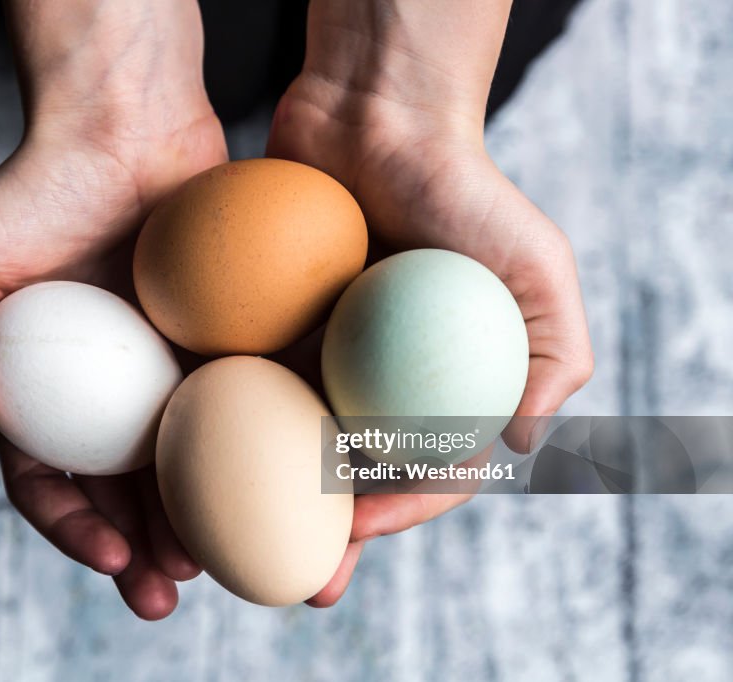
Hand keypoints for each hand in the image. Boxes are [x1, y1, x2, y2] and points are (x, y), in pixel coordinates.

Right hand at [0, 0, 225, 618]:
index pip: (48, 482)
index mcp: (42, 396)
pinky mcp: (223, 348)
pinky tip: (271, 494)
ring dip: (198, 526)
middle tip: (167, 594)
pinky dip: (251, 460)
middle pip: (122, 496)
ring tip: (217, 564)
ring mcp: (167, 376)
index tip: (109, 556)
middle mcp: (106, 398)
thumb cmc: (32, 189)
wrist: (121, 125)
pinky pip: (239, 413)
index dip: (72, 529)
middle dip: (141, 554)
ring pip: (186, 471)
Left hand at [267, 0, 593, 605]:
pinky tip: (193, 462)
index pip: (425, 473)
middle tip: (294, 582)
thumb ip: (551, 356)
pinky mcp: (265, 328)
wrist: (378, 117)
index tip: (355, 534)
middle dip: (324, 536)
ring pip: (285, 448)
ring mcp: (319, 358)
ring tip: (235, 544)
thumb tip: (516, 445)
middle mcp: (378, 383)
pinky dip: (223, 428)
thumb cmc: (465, 187)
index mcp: (441, 388)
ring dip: (264, 502)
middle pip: (350, 478)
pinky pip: (242, 387)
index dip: (396, 513)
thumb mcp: (537, 268)